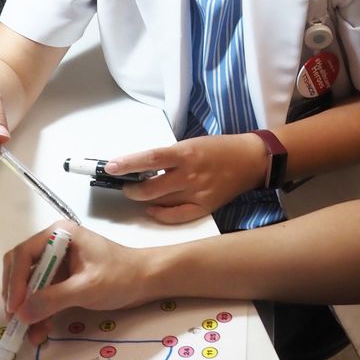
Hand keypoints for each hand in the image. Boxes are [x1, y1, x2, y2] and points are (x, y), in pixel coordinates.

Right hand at [2, 222, 147, 344]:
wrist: (146, 281)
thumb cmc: (120, 276)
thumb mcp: (87, 287)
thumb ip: (54, 299)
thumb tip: (22, 314)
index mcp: (59, 234)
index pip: (23, 254)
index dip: (15, 282)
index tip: (15, 308)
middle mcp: (54, 244)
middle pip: (21, 269)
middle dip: (17, 297)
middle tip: (16, 321)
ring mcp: (58, 261)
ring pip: (30, 285)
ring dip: (27, 309)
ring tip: (29, 334)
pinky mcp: (63, 278)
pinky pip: (42, 295)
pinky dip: (39, 312)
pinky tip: (40, 332)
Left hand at [105, 133, 267, 223]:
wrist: (249, 159)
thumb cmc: (218, 148)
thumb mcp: (191, 144)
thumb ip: (169, 157)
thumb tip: (143, 168)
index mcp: (185, 153)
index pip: (149, 159)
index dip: (128, 164)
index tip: (111, 167)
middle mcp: (190, 174)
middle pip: (151, 188)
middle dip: (131, 189)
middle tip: (125, 186)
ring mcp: (197, 193)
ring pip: (161, 203)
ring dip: (144, 200)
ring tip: (139, 194)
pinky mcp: (205, 206)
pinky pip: (177, 216)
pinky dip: (161, 214)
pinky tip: (153, 210)